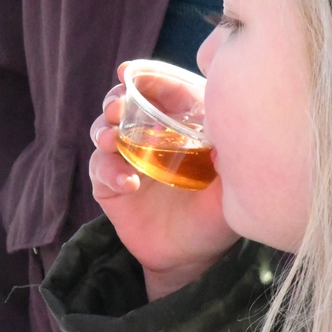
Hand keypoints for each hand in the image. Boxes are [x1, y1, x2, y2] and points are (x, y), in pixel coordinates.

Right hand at [89, 64, 238, 299]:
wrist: (190, 259)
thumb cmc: (215, 216)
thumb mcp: (230, 189)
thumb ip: (230, 161)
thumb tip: (226, 133)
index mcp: (181, 125)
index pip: (164, 90)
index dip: (147, 77)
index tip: (129, 72)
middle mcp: (151, 136)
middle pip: (126, 103)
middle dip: (116, 99)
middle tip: (117, 108)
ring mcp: (129, 158)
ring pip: (105, 130)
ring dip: (104, 130)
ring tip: (112, 139)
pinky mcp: (111, 185)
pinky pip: (100, 170)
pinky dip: (109, 171)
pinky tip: (127, 183)